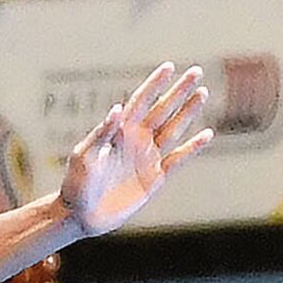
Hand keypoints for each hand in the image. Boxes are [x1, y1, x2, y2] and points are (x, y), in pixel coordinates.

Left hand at [59, 64, 213, 236]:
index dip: (154, 84)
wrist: (80, 215)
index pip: (140, 102)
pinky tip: (207, 134)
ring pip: (174, 129)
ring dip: (189, 112)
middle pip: (162, 110)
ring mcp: (147, 158)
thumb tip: (118, 108)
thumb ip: (102, 133)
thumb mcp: (84, 156)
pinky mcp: (155, 178)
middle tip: (196, 71)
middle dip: (179, 91)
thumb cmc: (76, 184)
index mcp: (119, 132)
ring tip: (203, 92)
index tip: (169, 66)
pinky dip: (193, 148)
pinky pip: (178, 159)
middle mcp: (136, 141)